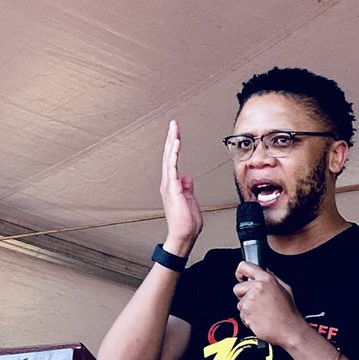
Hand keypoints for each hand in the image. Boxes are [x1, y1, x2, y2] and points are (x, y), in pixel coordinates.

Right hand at [160, 120, 202, 254]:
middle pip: (168, 156)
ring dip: (171, 142)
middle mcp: (168, 183)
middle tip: (173, 124)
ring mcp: (168, 185)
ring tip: (173, 128)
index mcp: (172, 186)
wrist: (183, 235)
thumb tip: (187, 177)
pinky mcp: (172, 188)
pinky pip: (172, 166)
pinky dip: (173, 153)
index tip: (176, 134)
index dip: (174, 147)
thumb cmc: (187, 223)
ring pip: (168, 158)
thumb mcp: (190, 201)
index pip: (172, 161)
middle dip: (171, 139)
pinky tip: (175, 142)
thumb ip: (187, 188)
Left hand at [233, 261, 304, 346]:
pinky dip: (248, 318)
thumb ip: (272, 278)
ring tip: (261, 312)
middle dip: (243, 295)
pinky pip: (241, 314)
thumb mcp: (285, 289)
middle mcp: (257, 287)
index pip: (245, 266)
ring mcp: (250, 300)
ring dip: (247, 309)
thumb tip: (265, 271)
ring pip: (240, 303)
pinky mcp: (246, 312)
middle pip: (238, 288)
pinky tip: (260, 319)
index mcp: (267, 279)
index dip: (240, 272)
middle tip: (256, 303)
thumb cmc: (288, 312)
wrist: (289, 329)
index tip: (241, 277)